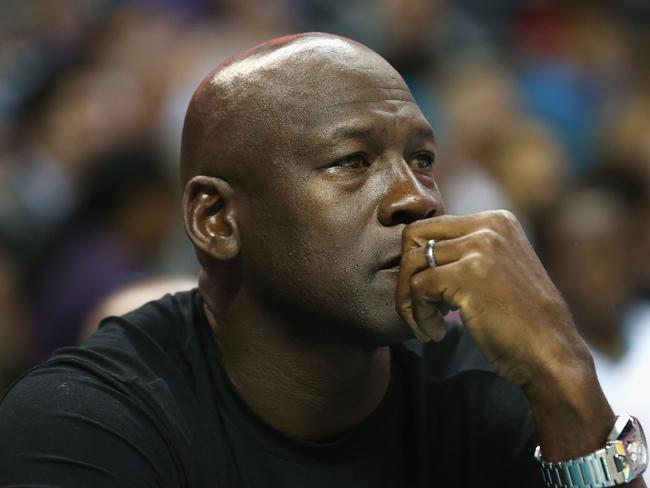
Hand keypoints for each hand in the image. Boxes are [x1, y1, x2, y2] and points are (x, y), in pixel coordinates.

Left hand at [395, 210, 590, 388]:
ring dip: (409, 301)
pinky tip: (435, 333)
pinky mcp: (468, 274)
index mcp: (496, 220)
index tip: (432, 296)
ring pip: (410, 263)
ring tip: (426, 326)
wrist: (551, 356)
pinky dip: (418, 316)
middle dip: (405, 275)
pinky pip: (417, 288)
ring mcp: (479, 247)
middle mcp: (488, 226)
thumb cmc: (520, 322)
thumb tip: (416, 251)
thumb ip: (466, 252)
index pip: (430, 227)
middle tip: (418, 307)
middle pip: (413, 237)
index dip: (419, 263)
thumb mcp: (498, 270)